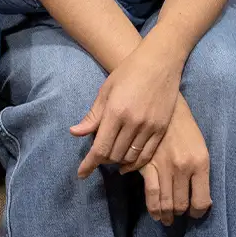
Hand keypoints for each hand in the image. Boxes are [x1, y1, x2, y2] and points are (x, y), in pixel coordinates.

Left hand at [72, 40, 181, 176]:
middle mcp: (132, 122)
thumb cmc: (128, 72)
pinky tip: (128, 161)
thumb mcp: (106, 90)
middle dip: (102, 159)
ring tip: (112, 156)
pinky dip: (135, 162)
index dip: (89, 164)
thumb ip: (93, 115)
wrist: (159, 62)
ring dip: (118, 161)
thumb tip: (74, 133)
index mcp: (115, 111)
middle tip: (98, 155)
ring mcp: (149, 127)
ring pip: (130, 157)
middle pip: (114, 155)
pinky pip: (146, 155)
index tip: (81, 174)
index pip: (100, 148)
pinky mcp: (161, 129)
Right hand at [136, 96, 210, 225]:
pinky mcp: (147, 163)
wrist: (163, 101)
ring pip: (166, 204)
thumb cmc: (184, 123)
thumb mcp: (200, 146)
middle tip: (178, 213)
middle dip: (180, 213)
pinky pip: (151, 195)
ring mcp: (164, 166)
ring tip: (166, 218)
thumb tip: (199, 199)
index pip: (202, 202)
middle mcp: (184, 167)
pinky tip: (155, 211)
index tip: (194, 212)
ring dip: (166, 215)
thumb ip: (200, 173)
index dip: (198, 212)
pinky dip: (153, 207)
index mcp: (200, 162)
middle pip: (182, 205)